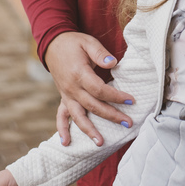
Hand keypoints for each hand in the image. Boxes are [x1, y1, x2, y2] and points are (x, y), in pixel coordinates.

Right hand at [44, 31, 134, 145]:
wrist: (53, 44)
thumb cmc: (74, 43)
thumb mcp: (88, 42)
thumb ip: (100, 53)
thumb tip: (113, 63)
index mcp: (79, 74)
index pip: (100, 90)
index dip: (116, 96)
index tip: (131, 100)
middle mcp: (72, 88)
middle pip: (93, 106)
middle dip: (111, 115)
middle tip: (128, 123)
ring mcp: (66, 95)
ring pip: (78, 116)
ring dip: (89, 130)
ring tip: (100, 142)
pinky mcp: (63, 97)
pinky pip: (61, 116)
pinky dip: (62, 129)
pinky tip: (66, 142)